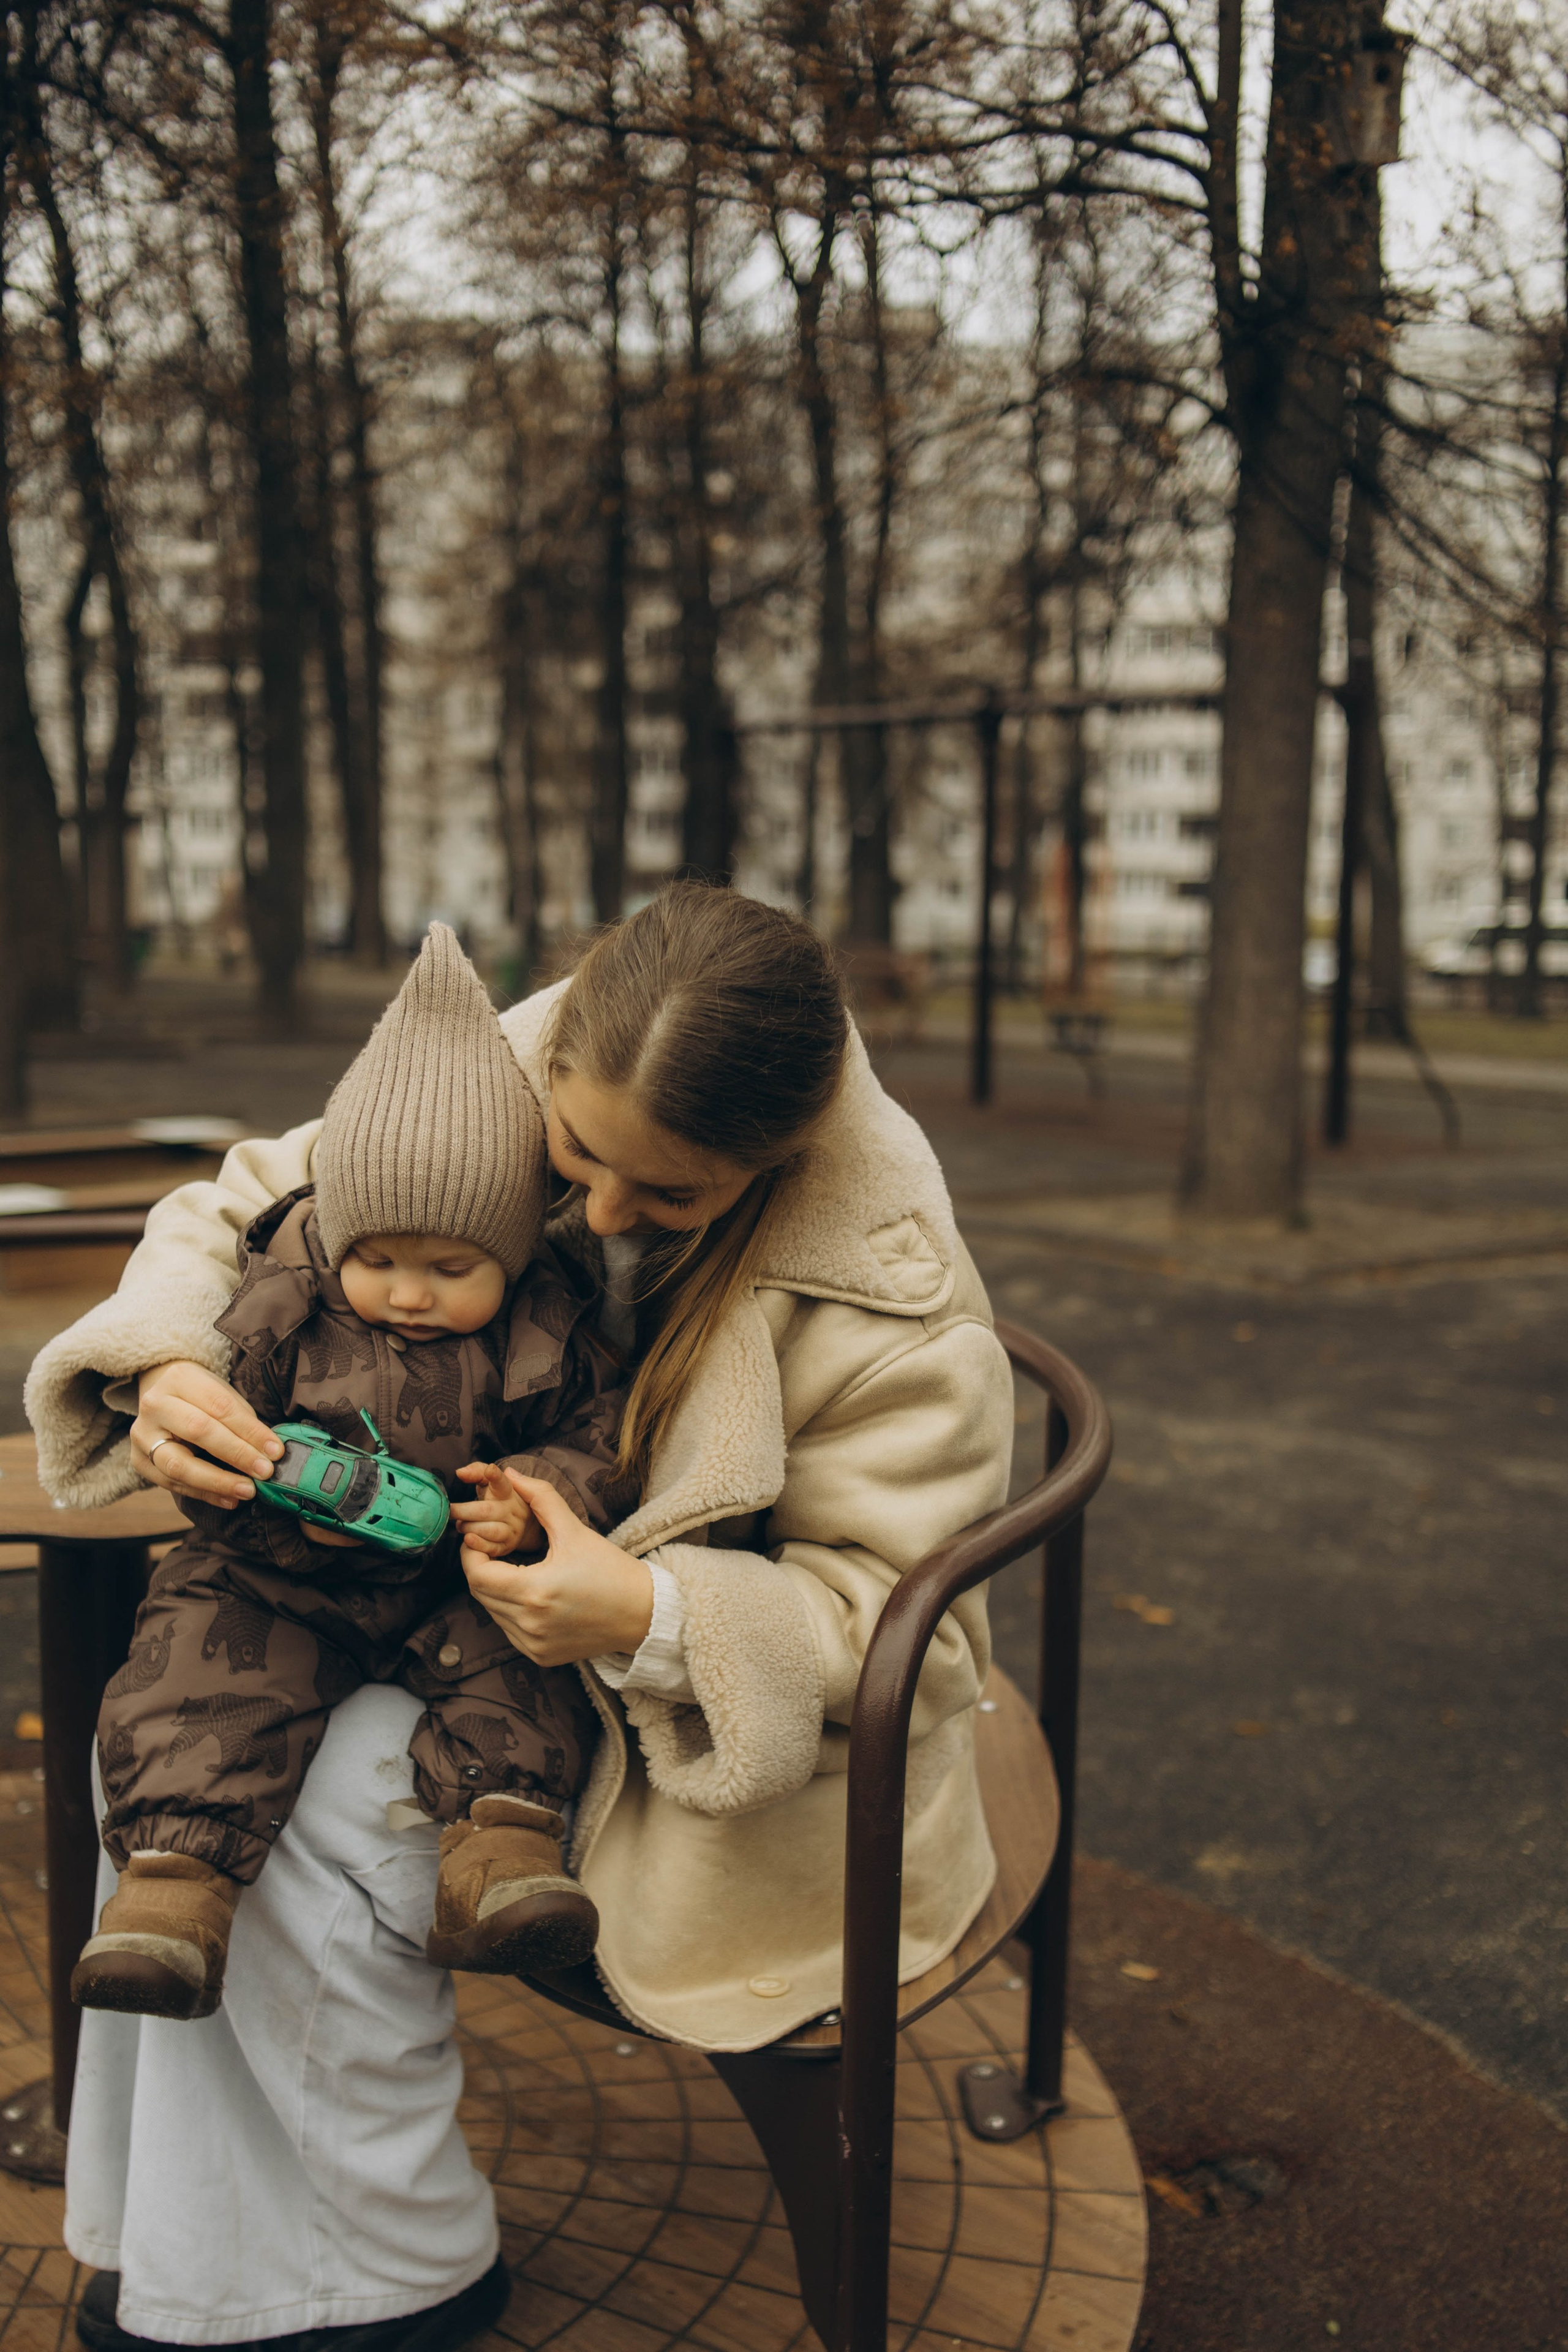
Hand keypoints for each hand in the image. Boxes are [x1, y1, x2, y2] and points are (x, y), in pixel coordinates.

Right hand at [133, 1361, 282, 1507]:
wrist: (163, 1395)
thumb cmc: (201, 1397)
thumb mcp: (222, 1394)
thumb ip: (242, 1421)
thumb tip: (269, 1453)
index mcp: (179, 1379)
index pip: (219, 1406)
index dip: (250, 1431)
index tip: (275, 1451)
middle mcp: (154, 1405)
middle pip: (197, 1431)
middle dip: (236, 1454)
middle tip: (264, 1472)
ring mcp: (142, 1435)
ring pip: (179, 1464)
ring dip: (218, 1482)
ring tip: (247, 1490)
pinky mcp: (139, 1461)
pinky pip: (172, 1484)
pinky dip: (204, 1494)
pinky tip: (229, 1499)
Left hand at [452, 1461, 540, 1558]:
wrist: (521, 1522)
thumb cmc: (497, 1498)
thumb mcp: (490, 1482)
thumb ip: (476, 1472)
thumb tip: (460, 1472)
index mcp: (507, 1491)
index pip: (502, 1482)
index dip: (495, 1476)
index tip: (490, 1471)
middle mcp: (513, 1510)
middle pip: (486, 1510)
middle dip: (463, 1511)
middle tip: (449, 1511)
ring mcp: (512, 1529)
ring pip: (489, 1530)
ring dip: (469, 1527)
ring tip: (460, 1525)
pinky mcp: (507, 1546)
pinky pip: (492, 1548)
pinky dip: (477, 1545)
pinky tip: (468, 1539)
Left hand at [460, 1472, 653, 1669]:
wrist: (642, 1613)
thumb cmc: (611, 1571)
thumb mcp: (575, 1530)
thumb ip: (541, 1498)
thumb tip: (513, 1475)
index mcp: (535, 1592)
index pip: (478, 1574)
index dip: (471, 1554)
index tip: (479, 1539)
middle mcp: (529, 1624)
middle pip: (481, 1594)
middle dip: (482, 1569)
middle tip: (495, 1551)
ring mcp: (533, 1644)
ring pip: (493, 1613)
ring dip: (496, 1590)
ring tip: (516, 1572)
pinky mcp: (540, 1656)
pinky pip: (509, 1630)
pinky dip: (511, 1612)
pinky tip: (531, 1597)